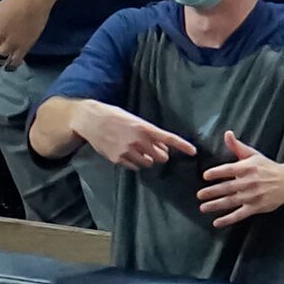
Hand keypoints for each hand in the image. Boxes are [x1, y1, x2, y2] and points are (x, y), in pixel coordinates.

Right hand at [74, 102, 195, 170]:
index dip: (182, 146)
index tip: (193, 152)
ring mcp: (128, 151)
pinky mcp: (118, 159)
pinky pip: (134, 167)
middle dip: (160, 154)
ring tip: (135, 149)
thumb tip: (164, 148)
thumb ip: (150, 133)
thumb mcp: (135, 120)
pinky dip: (134, 162)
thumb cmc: (115, 116)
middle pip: (161, 157)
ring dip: (146, 159)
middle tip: (152, 149)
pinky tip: (125, 152)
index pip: (169, 138)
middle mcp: (138, 140)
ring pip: (148, 163)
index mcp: (144, 128)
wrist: (90, 119)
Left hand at [197, 132, 283, 227]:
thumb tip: (227, 134)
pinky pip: (240, 214)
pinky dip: (228, 219)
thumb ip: (237, 147)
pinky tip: (217, 222)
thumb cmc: (268, 168)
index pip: (229, 169)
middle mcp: (250, 181)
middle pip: (228, 187)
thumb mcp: (253, 155)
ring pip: (232, 201)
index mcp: (248, 167)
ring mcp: (253, 195)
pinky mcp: (257, 207)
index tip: (205, 176)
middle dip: (213, 191)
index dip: (217, 172)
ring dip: (217, 205)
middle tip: (199, 195)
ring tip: (203, 207)